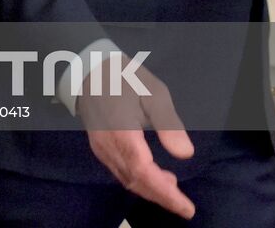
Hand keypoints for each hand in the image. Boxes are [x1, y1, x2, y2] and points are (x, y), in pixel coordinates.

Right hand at [77, 59, 194, 219]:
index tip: (187, 208)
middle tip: (183, 206)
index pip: (145, 173)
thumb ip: (168, 124)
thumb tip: (185, 154)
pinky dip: (136, 179)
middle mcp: (109, 146)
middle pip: (135, 181)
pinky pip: (119, 170)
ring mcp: (101, 147)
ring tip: (171, 187)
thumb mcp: (152, 92)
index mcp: (123, 133)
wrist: (87, 66)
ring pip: (126, 179)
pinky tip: (149, 173)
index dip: (166, 194)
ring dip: (149, 189)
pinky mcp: (98, 145)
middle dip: (160, 197)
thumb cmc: (123, 75)